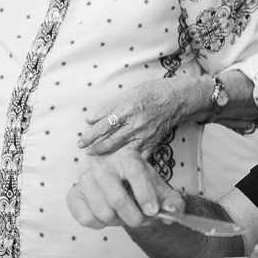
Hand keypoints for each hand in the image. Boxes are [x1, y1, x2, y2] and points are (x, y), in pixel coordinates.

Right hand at [67, 147, 183, 228]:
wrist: (122, 187)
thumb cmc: (142, 187)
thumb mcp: (162, 192)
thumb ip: (173, 203)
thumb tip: (172, 213)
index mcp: (127, 156)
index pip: (135, 174)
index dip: (145, 195)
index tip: (153, 212)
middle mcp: (103, 164)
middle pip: (117, 199)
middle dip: (134, 218)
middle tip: (142, 221)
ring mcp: (85, 178)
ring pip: (103, 212)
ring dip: (118, 222)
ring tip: (125, 215)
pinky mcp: (74, 194)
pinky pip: (86, 218)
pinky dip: (101, 224)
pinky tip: (108, 215)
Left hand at [79, 77, 199, 155]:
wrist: (176, 99)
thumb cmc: (151, 92)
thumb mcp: (127, 94)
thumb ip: (108, 109)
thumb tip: (90, 119)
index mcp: (127, 110)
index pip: (103, 126)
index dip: (90, 135)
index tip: (81, 141)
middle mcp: (135, 125)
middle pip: (110, 141)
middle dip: (95, 148)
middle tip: (86, 151)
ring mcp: (144, 136)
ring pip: (122, 150)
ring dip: (107, 155)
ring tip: (97, 157)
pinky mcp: (152, 143)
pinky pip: (139, 157)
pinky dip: (129, 162)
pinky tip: (119, 164)